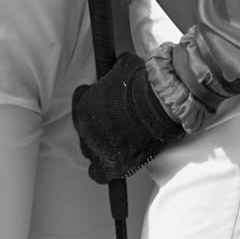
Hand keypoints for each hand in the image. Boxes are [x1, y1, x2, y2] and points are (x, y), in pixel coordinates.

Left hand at [72, 52, 182, 182]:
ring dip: (101, 146)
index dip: (95, 100)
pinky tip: (114, 164)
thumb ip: (114, 70)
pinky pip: (100, 174)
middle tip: (115, 121)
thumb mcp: (122, 65)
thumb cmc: (143, 84)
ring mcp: (98, 148)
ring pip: (91, 151)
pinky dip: (105, 170)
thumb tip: (120, 65)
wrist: (158, 104)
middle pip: (85, 129)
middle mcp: (85, 129)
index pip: (81, 102)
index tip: (106, 100)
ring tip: (117, 141)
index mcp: (83, 105)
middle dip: (98, 125)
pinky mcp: (114, 165)